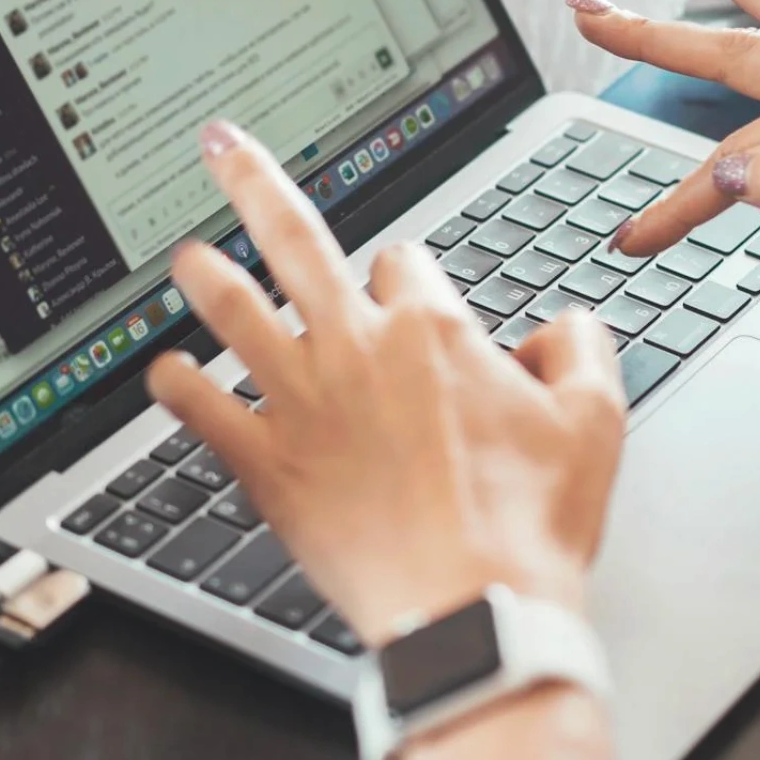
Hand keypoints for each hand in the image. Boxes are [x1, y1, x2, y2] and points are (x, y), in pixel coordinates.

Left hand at [147, 122, 628, 645]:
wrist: (474, 612)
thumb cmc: (530, 527)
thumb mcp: (597, 421)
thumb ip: (581, 348)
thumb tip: (562, 326)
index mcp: (433, 330)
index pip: (407, 262)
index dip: (411, 280)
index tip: (412, 303)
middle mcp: (358, 350)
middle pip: (294, 239)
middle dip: (253, 182)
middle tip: (221, 146)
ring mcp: (304, 405)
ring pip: (237, 313)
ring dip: (206, 276)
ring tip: (184, 254)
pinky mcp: (270, 467)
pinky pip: (205, 413)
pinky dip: (178, 388)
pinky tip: (162, 374)